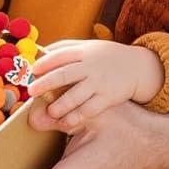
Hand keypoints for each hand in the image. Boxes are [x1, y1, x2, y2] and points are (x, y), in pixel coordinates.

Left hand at [26, 40, 163, 131]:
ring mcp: (100, 82)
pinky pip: (89, 109)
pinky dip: (76, 117)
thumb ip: (66, 49)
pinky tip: (66, 122)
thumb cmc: (105, 57)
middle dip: (46, 83)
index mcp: (83, 52)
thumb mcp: (88, 47)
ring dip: (60, 105)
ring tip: (50, 112)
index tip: (32, 71)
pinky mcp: (108, 97)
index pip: (60, 55)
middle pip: (64, 74)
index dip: (44, 63)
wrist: (137, 67)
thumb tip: (39, 53)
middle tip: (31, 91)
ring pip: (76, 95)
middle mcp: (91, 66)